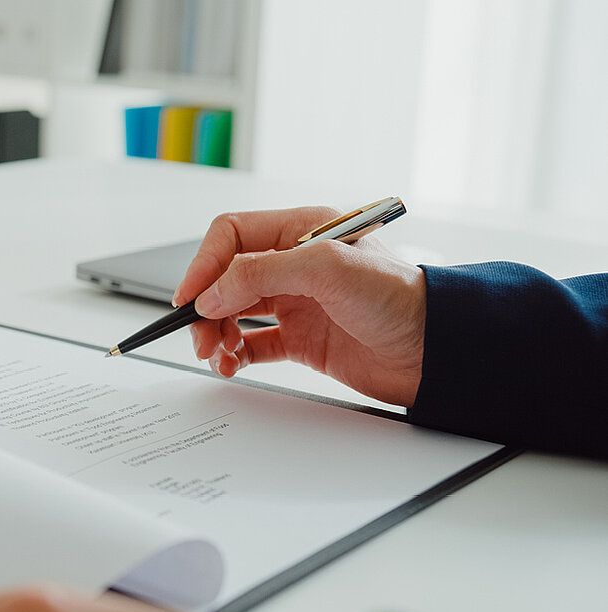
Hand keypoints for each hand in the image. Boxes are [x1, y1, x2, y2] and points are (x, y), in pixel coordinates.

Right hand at [174, 207, 425, 406]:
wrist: (437, 352)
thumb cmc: (400, 299)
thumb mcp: (325, 269)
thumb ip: (260, 273)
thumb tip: (210, 293)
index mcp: (300, 231)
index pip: (231, 236)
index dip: (204, 264)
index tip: (189, 297)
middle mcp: (295, 264)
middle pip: (226, 277)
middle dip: (206, 306)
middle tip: (201, 336)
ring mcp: (297, 302)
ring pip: (233, 312)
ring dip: (216, 333)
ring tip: (217, 356)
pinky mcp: (302, 338)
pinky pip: (252, 344)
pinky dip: (234, 355)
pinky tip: (232, 365)